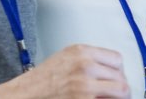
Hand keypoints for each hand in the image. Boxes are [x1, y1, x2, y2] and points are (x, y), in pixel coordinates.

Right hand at [0, 44, 129, 98]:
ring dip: (119, 97)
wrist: (24, 94)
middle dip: (120, 86)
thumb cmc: (40, 80)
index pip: (116, 59)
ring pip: (121, 90)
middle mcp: (85, 66)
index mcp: (81, 52)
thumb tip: (109, 71)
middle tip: (116, 93)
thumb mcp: (65, 58)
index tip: (116, 77)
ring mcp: (85, 85)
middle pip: (120, 75)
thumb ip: (88, 60)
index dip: (118, 71)